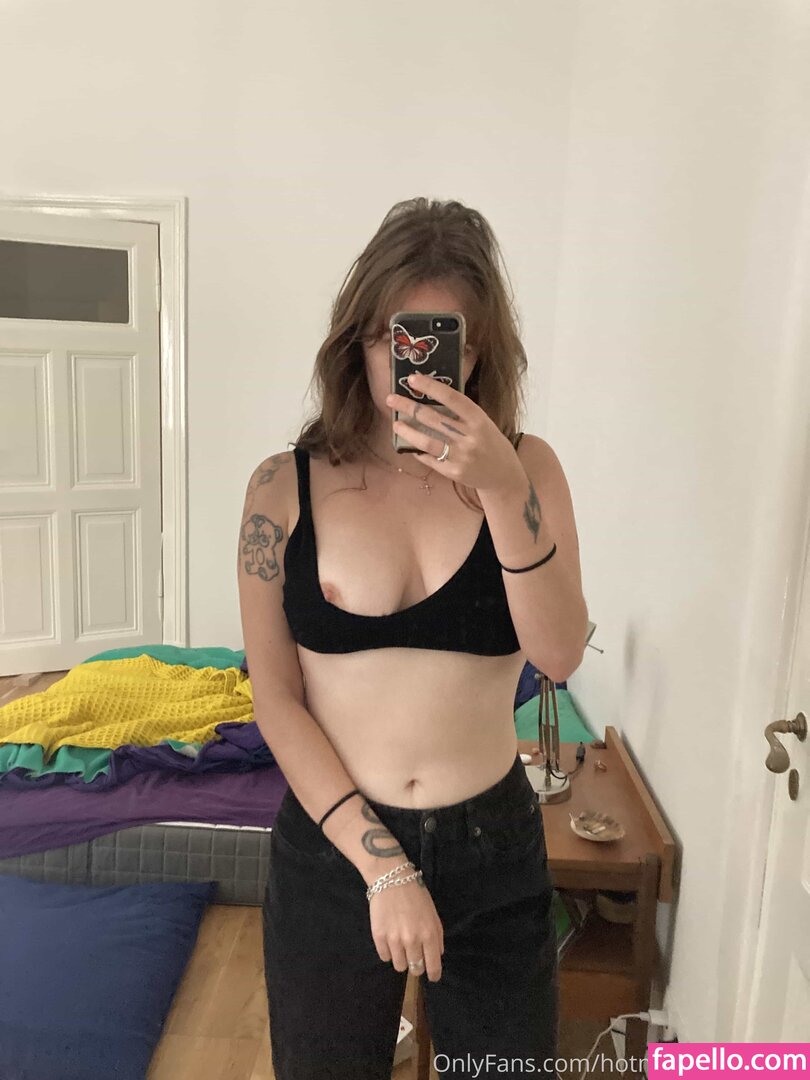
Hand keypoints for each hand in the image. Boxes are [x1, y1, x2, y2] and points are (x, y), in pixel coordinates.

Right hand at [368, 874, 444, 981]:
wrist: (391, 878)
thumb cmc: (416, 895)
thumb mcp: (433, 914)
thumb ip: (437, 937)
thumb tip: (436, 955)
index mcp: (429, 934)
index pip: (433, 967)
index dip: (433, 974)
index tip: (432, 976)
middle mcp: (412, 940)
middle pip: (415, 969)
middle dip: (416, 964)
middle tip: (414, 953)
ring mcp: (394, 940)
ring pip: (399, 966)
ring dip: (402, 958)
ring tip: (400, 943)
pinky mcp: (379, 937)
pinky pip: (385, 957)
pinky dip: (388, 951)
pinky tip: (390, 938)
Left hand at [385, 372, 524, 493]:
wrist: (503, 475)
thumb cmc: (491, 443)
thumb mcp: (483, 423)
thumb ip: (462, 414)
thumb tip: (430, 398)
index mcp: (479, 420)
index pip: (452, 398)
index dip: (431, 387)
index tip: (413, 379)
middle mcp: (470, 437)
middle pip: (433, 418)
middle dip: (409, 407)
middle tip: (391, 399)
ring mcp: (461, 456)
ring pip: (427, 441)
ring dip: (408, 431)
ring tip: (395, 424)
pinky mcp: (453, 472)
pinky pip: (430, 459)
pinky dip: (417, 451)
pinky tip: (409, 444)